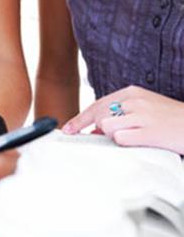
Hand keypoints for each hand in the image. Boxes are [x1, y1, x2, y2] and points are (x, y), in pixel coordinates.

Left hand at [63, 85, 183, 153]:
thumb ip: (121, 114)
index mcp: (130, 92)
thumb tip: (95, 130)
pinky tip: (138, 143)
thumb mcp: (145, 108)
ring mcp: (142, 115)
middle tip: (99, 140)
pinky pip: (121, 139)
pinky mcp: (150, 131)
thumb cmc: (171, 119)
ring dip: (113, 137)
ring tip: (133, 138)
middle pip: (98, 117)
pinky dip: (124, 143)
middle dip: (95, 131)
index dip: (80, 119)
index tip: (67, 130)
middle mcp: (134, 101)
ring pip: (107, 127)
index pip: (96, 105)